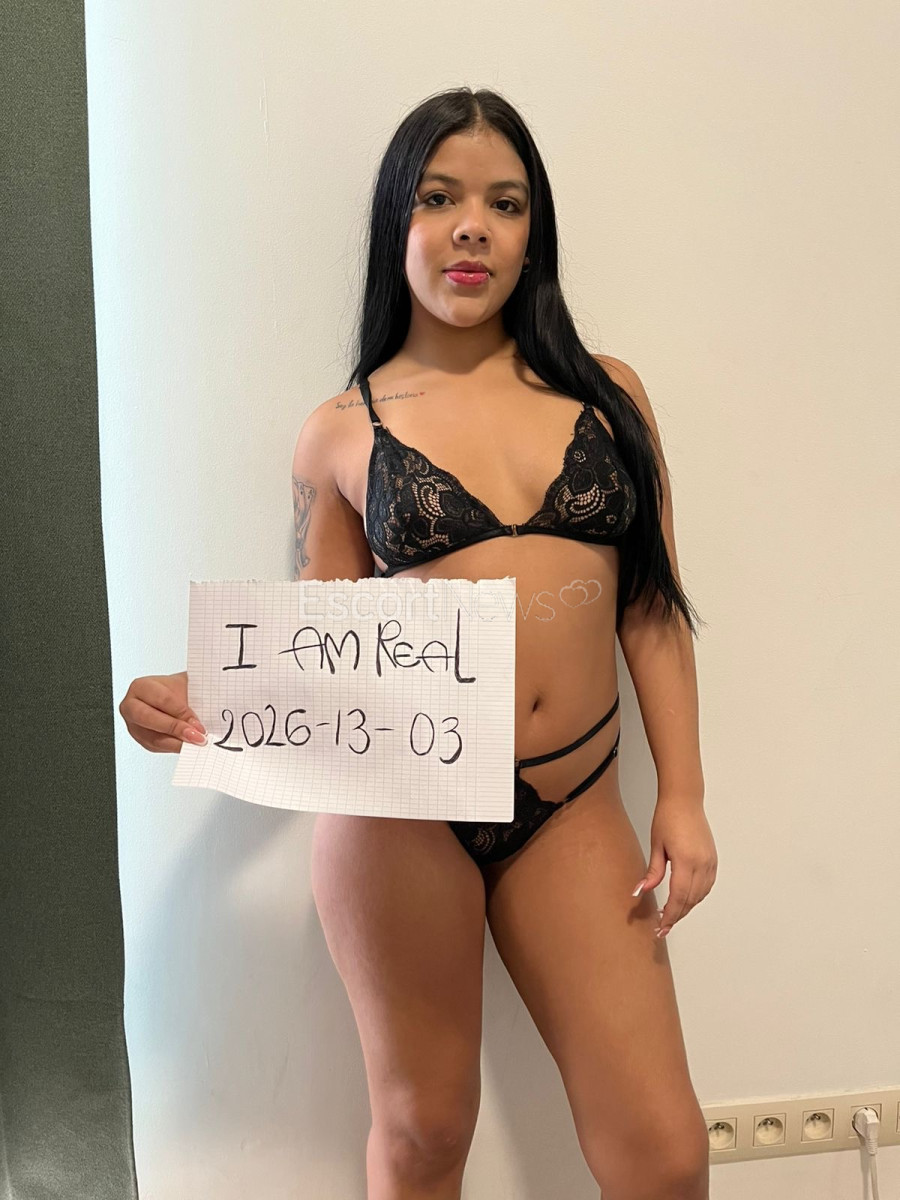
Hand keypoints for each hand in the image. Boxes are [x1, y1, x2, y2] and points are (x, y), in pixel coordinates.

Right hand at [118, 670, 206, 753]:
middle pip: (149, 719)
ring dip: (177, 742)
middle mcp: (131, 706)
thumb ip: (196, 691)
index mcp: (141, 687)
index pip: (161, 699)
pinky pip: (157, 747)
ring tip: (196, 743)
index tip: (197, 722)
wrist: (175, 697)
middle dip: (175, 728)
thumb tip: (216, 699)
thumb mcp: (187, 684)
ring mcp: (134, 725)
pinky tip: (188, 746)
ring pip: (153, 738)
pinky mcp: (142, 739)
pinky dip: (175, 747)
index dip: (180, 711)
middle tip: (196, 735)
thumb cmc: (179, 689)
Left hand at [632, 797, 716, 937]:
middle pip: (691, 900)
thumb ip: (652, 872)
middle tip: (663, 926)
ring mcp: (710, 862)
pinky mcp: (713, 859)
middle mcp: (702, 864)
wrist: (684, 800)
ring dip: (687, 907)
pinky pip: (707, 886)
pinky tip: (686, 900)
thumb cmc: (668, 818)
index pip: (679, 897)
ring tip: (671, 915)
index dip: (670, 915)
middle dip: (677, 915)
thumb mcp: (656, 846)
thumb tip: (641, 891)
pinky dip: (697, 897)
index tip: (661, 926)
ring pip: (700, 895)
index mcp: (686, 861)